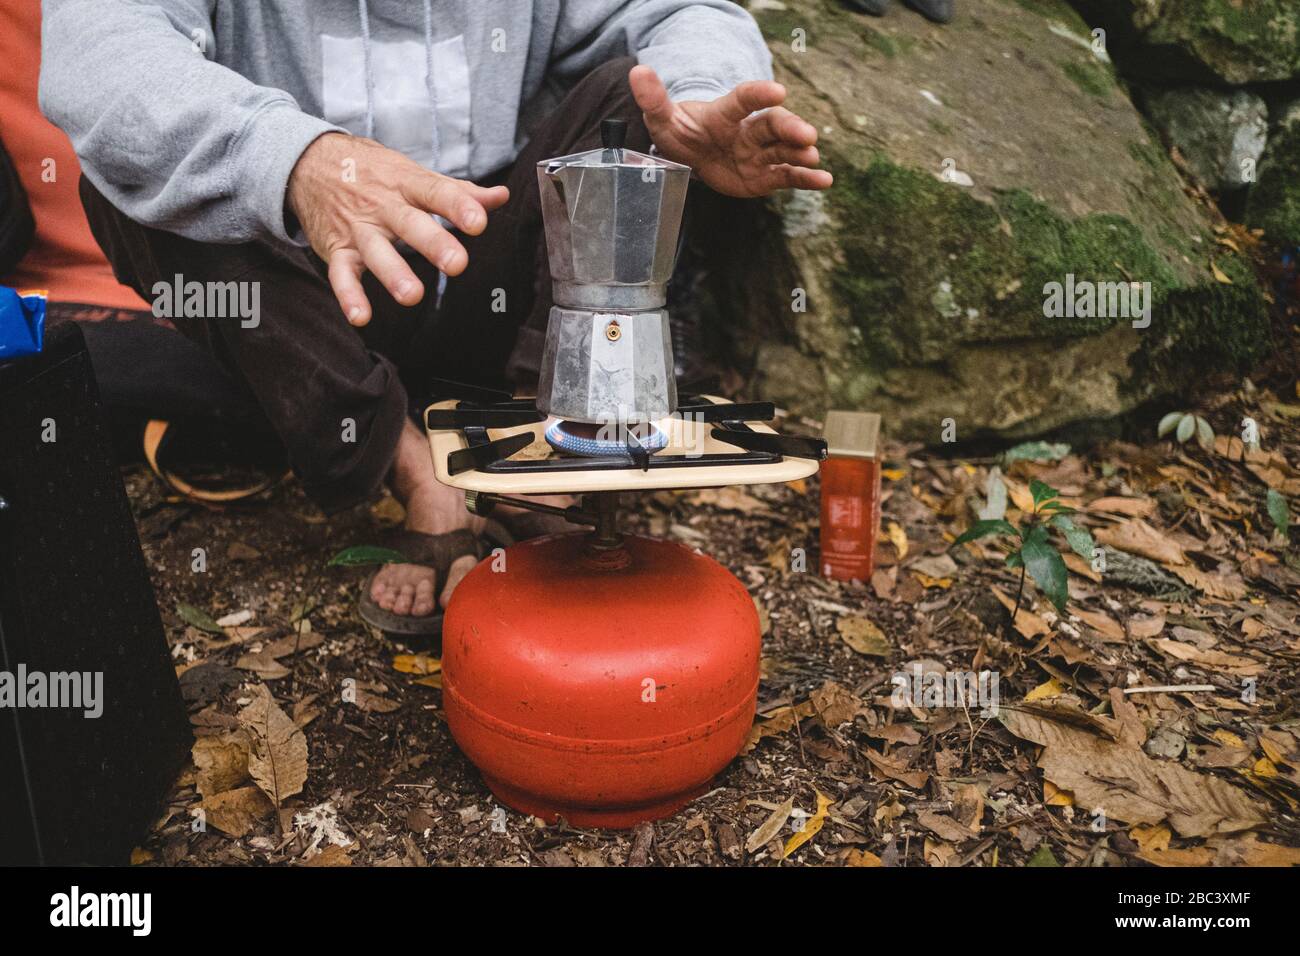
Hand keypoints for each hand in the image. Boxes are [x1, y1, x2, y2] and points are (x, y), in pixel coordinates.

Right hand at [286, 133, 508, 325]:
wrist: (309, 162)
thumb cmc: (372, 172)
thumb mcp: (413, 174)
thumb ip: (458, 191)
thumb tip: (499, 197)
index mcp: (407, 184)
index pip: (436, 192)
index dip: (458, 206)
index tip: (478, 222)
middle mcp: (383, 206)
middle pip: (410, 224)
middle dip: (433, 243)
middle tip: (457, 263)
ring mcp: (359, 228)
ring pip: (376, 251)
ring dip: (393, 273)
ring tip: (412, 295)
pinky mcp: (337, 249)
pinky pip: (341, 274)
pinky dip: (348, 295)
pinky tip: (361, 316)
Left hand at [628, 65, 831, 197]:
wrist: (694, 155)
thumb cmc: (682, 132)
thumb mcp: (663, 119)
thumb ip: (654, 100)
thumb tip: (638, 73)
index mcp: (725, 114)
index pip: (743, 100)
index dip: (759, 94)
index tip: (778, 91)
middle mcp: (748, 130)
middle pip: (772, 125)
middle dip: (791, 128)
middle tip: (807, 135)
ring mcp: (759, 153)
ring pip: (784, 150)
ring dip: (800, 153)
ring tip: (813, 158)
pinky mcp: (766, 175)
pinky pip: (788, 176)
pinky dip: (806, 179)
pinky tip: (825, 180)